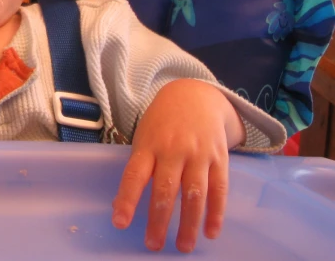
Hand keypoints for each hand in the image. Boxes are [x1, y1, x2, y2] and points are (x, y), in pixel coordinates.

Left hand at [111, 78, 244, 252]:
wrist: (195, 95)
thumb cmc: (162, 122)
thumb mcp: (144, 136)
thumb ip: (138, 168)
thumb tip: (122, 206)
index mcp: (149, 144)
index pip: (135, 175)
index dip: (127, 200)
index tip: (121, 223)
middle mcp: (174, 150)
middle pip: (166, 189)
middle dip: (159, 221)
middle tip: (153, 245)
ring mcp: (199, 154)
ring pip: (194, 193)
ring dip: (189, 223)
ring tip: (183, 246)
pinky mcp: (220, 157)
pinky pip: (220, 189)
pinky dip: (216, 212)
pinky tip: (210, 231)